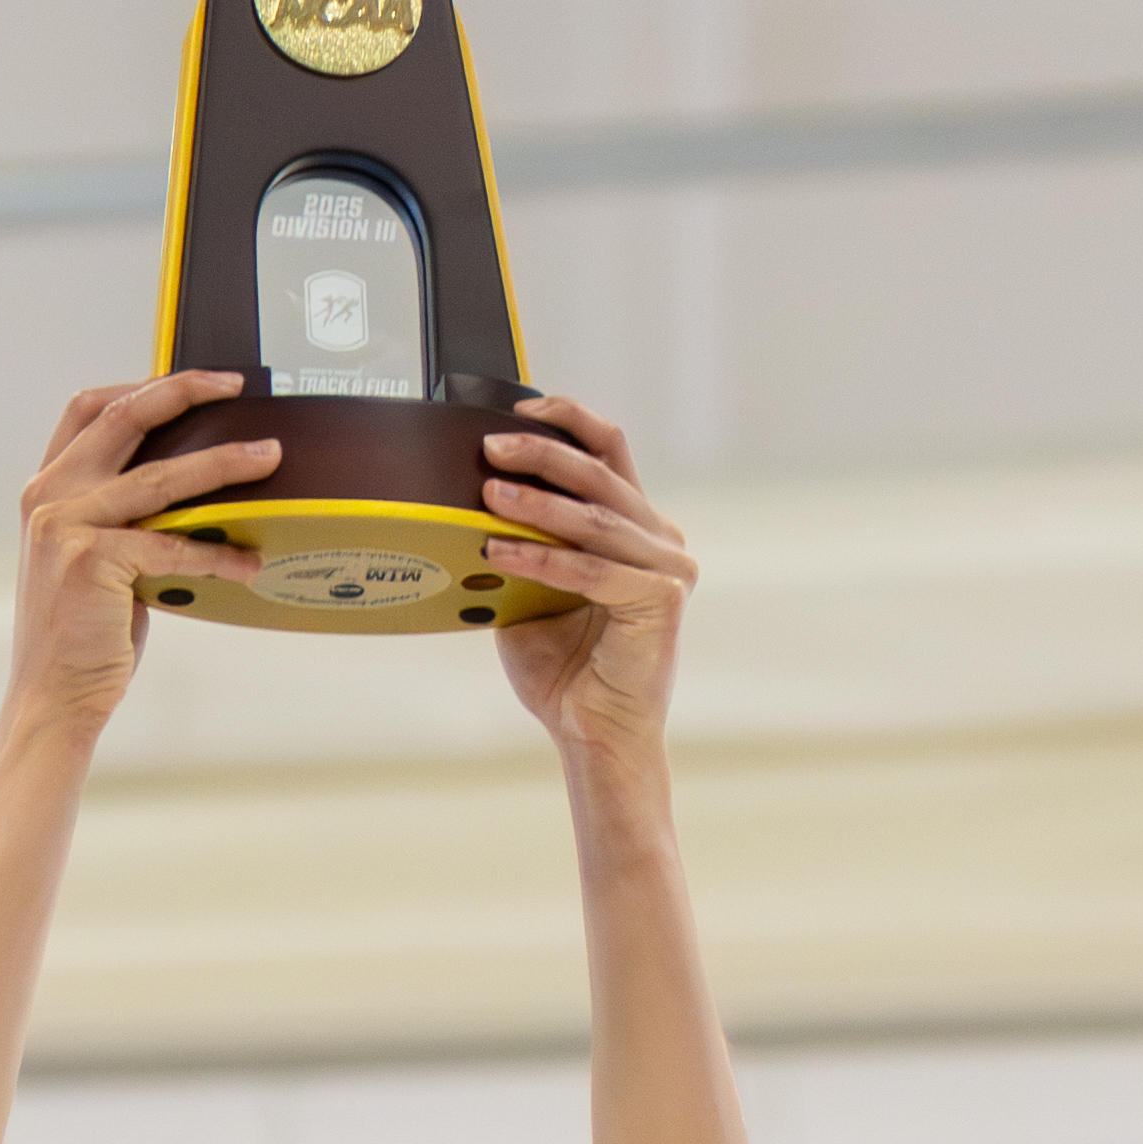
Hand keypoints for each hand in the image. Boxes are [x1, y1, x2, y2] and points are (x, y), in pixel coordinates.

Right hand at [9, 368, 270, 725]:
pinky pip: (173, 543)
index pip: (89, 410)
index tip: (193, 380)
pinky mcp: (93, 561)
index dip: (141, 384)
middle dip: (184, 391)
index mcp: (46, 490)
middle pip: (123, 417)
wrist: (51, 697)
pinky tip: (249, 561)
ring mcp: (66, 526)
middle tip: (235, 386)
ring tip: (269, 456)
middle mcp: (49, 497)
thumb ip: (123, 519)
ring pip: (161, 475)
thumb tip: (191, 495)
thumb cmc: (82, 636)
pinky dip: (218, 552)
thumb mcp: (94, 560)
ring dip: (223, 462)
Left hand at [479, 392, 692, 757]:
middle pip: (600, 474)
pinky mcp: (662, 600)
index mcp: (636, 527)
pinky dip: (542, 557)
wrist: (592, 734)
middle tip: (490, 446)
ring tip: (488, 492)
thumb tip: (473, 498)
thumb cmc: (564, 668)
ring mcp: (669, 568)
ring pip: (595, 518)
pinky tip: (499, 550)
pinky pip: (592, 568)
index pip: (610, 451)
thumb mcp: (530, 588)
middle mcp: (660, 539)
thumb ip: (520, 541)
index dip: (569, 420)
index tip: (520, 409)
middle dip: (541, 453)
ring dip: (536, 504)